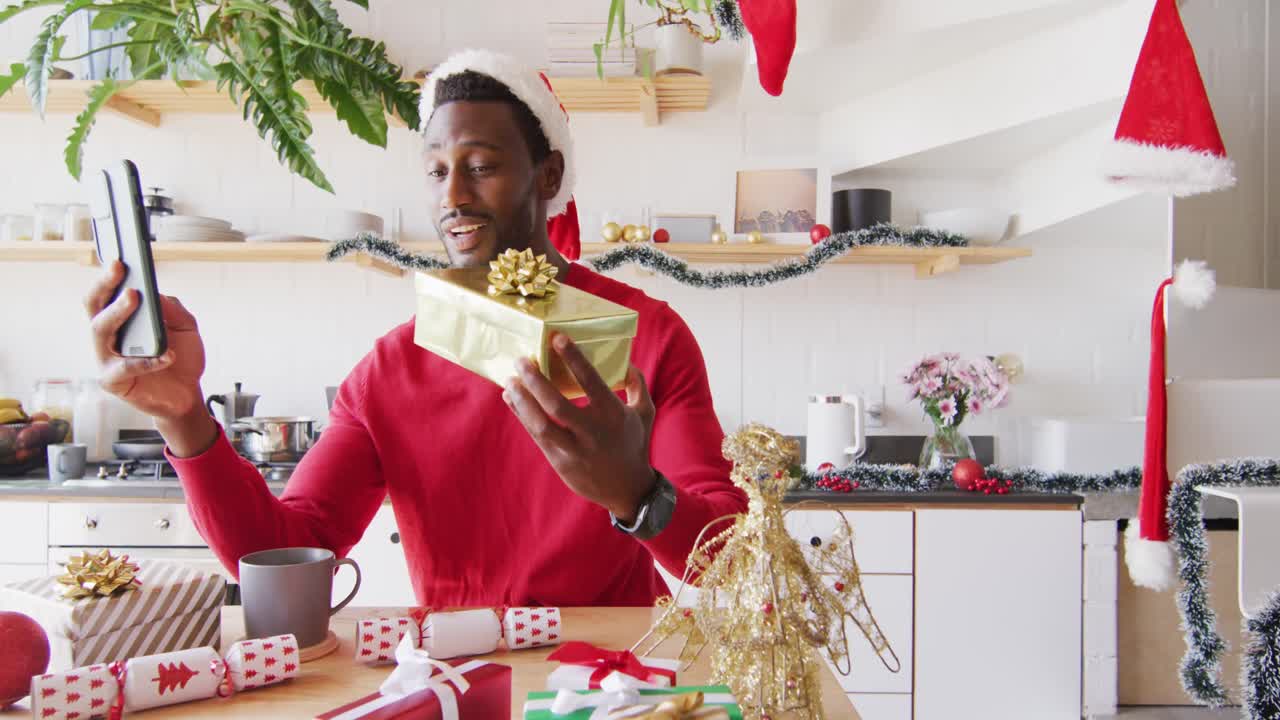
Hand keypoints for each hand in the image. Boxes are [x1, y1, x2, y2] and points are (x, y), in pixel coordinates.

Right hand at [85, 261, 215, 454]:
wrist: (187, 394)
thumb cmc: (180, 357)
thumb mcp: (185, 326)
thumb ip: (172, 308)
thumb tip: (154, 294)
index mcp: (121, 320)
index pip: (106, 293)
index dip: (108, 276)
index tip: (119, 259)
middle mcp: (108, 336)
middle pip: (94, 306)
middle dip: (105, 285)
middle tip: (120, 271)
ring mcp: (107, 358)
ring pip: (99, 330)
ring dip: (117, 312)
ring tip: (135, 298)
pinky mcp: (114, 381)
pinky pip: (124, 368)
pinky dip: (146, 360)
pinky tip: (167, 355)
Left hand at [503, 332, 656, 522]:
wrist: (628, 490)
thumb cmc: (634, 444)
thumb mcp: (644, 413)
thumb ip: (638, 385)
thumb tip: (627, 362)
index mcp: (613, 414)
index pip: (591, 381)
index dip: (573, 358)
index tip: (556, 338)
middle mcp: (592, 432)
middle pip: (557, 405)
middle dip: (536, 381)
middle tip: (521, 360)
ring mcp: (574, 450)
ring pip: (541, 424)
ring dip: (522, 401)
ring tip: (510, 380)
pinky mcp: (560, 461)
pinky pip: (536, 435)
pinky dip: (521, 415)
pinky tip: (511, 398)